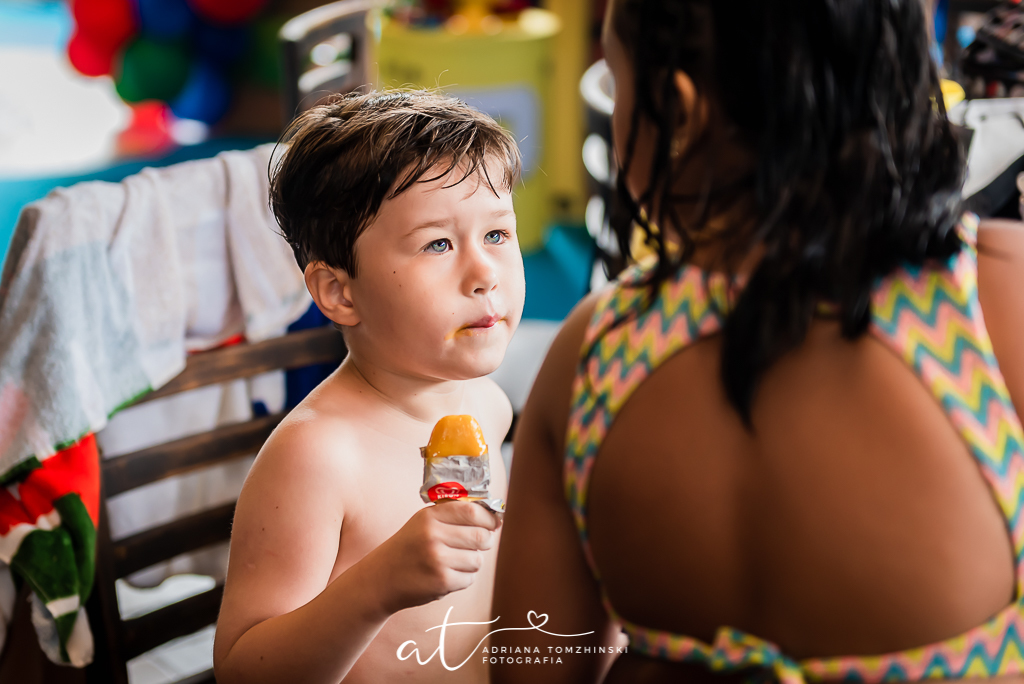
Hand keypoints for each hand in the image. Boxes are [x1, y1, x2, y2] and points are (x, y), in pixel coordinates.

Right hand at [367, 501, 501, 614]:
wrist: (381, 578)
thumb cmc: (409, 547)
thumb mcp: (424, 522)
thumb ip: (453, 515)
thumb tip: (495, 518)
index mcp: (430, 516)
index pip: (472, 511)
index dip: (489, 518)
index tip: (494, 522)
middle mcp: (432, 535)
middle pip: (481, 536)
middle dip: (486, 541)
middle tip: (479, 543)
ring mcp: (437, 559)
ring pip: (478, 560)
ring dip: (472, 562)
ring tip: (454, 561)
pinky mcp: (441, 582)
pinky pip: (470, 578)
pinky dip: (464, 578)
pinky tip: (446, 575)